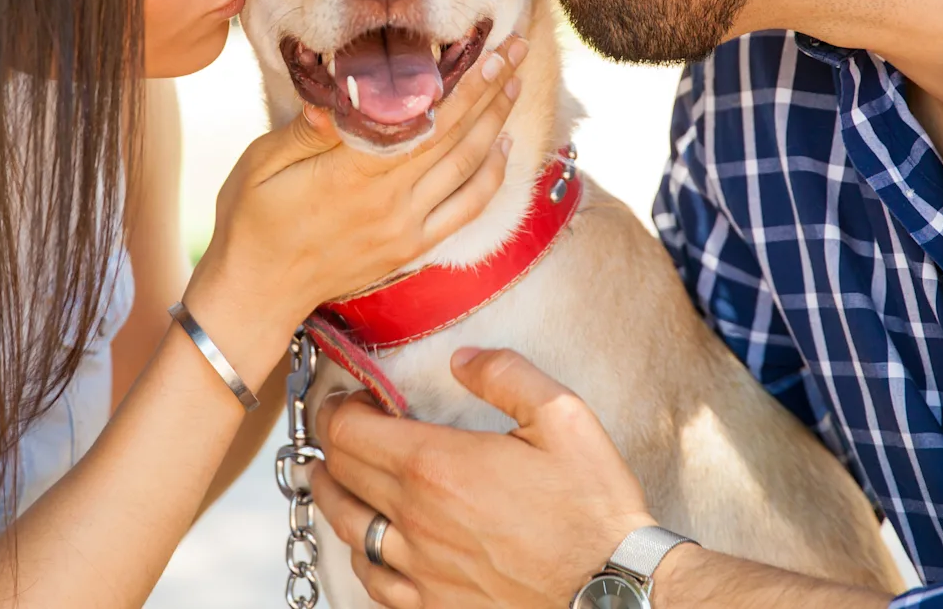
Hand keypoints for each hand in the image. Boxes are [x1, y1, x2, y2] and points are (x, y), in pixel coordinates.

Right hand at [187, 37, 527, 358]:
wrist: (257, 295)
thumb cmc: (250, 222)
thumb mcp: (261, 164)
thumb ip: (306, 130)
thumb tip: (342, 94)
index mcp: (351, 173)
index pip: (422, 119)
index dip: (462, 85)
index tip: (488, 52)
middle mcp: (388, 200)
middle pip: (456, 136)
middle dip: (491, 90)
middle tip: (517, 51)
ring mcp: (405, 228)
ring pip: (468, 168)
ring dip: (497, 124)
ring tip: (516, 84)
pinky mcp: (411, 249)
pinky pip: (465, 210)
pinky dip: (491, 177)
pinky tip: (502, 147)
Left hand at [312, 347, 654, 608]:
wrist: (612, 589)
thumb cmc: (591, 507)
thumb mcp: (562, 417)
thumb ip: (506, 375)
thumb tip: (462, 359)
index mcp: (437, 465)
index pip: (348, 431)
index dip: (337, 407)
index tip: (350, 396)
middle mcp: (415, 518)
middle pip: (339, 474)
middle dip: (329, 442)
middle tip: (340, 426)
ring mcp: (419, 568)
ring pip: (346, 528)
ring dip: (332, 494)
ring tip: (332, 475)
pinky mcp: (433, 606)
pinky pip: (372, 581)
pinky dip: (358, 554)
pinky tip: (366, 542)